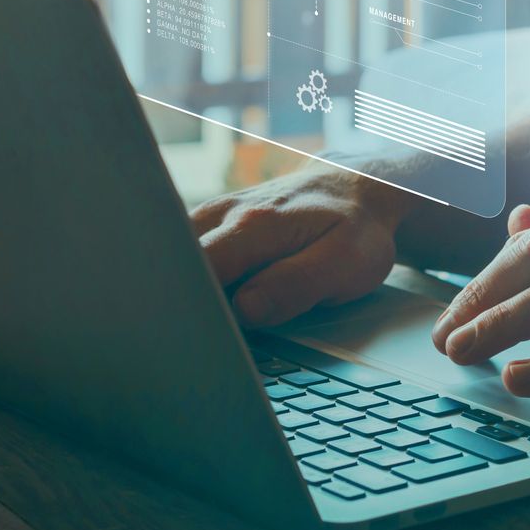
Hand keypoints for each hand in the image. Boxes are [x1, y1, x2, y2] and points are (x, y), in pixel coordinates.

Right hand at [192, 162, 415, 326]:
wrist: (355, 190)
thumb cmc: (353, 229)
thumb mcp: (345, 263)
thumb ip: (295, 285)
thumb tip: (245, 310)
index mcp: (254, 226)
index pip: (198, 270)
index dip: (193, 306)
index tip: (198, 335)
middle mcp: (224, 215)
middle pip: (174, 265)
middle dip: (178, 302)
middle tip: (192, 339)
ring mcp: (214, 217)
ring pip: (175, 259)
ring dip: (183, 291)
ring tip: (199, 321)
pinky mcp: (211, 225)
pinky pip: (185, 255)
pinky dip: (190, 280)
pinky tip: (206, 300)